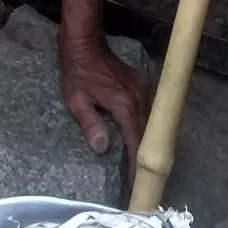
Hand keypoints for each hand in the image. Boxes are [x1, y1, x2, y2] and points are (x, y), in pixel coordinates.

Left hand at [59, 31, 150, 170]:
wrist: (85, 42)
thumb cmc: (77, 73)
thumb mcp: (76, 100)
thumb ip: (90, 124)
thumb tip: (102, 148)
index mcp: (124, 106)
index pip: (136, 143)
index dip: (137, 166)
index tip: (136, 185)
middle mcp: (140, 99)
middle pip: (149, 135)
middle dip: (146, 159)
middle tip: (142, 181)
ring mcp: (144, 90)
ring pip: (152, 123)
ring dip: (148, 143)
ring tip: (143, 165)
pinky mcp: (143, 84)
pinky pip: (150, 112)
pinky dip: (148, 128)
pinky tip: (141, 139)